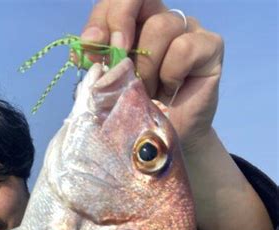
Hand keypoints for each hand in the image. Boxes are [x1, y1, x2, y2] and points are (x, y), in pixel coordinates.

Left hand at [81, 0, 223, 153]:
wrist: (161, 144)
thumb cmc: (136, 114)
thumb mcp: (110, 88)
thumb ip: (100, 63)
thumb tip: (88, 46)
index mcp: (134, 25)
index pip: (115, 1)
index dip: (101, 17)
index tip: (89, 45)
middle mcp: (161, 21)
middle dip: (120, 21)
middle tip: (117, 54)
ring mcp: (188, 31)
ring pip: (161, 25)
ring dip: (146, 66)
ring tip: (148, 92)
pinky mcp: (210, 46)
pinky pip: (184, 47)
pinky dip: (170, 74)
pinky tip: (170, 91)